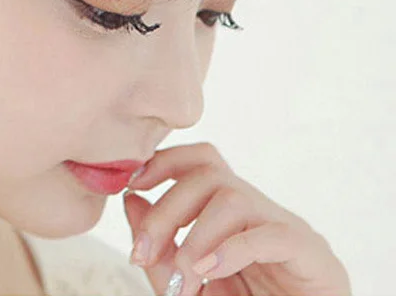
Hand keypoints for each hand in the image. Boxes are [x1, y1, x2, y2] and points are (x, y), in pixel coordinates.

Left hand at [122, 142, 351, 295]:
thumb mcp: (190, 287)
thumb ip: (162, 251)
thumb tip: (131, 199)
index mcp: (233, 214)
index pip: (200, 160)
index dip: (162, 162)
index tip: (130, 185)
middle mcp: (259, 212)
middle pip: (208, 174)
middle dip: (166, 210)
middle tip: (141, 251)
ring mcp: (287, 229)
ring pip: (233, 198)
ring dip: (196, 237)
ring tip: (183, 279)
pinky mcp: (313, 255)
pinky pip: (272, 235)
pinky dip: (232, 249)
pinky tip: (209, 270)